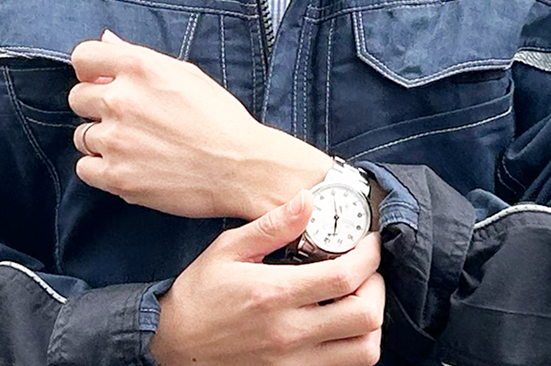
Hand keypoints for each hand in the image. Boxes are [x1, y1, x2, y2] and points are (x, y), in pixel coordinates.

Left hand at [70, 33, 329, 218]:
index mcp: (139, 67)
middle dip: (96, 105)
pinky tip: (128, 165)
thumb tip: (107, 39)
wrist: (240, 168)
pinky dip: (101, 168)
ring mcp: (116, 140)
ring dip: (101, 139)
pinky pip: (85, 168)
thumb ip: (138, 56)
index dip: (90, 69)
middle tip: (126, 118)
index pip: (82, 57)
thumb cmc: (218, 117)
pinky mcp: (116, 177)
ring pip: (81, 135)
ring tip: (134, 144)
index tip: (101, 81)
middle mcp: (121, 100)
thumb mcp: (184, 73)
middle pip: (77, 97)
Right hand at [151, 191, 384, 365]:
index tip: (369, 242)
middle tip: (367, 271)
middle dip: (377, 287)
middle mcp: (290, 333)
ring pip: (363, 351)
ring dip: (371, 323)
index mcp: (275, 294)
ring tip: (357, 299)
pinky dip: (353, 346)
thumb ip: (272, 226)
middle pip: (366, 318)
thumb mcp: (228, 249)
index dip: (370, 256)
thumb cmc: (200, 293)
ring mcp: (293, 364)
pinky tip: (339, 324)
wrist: (173, 345)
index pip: (346, 276)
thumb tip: (307, 199)